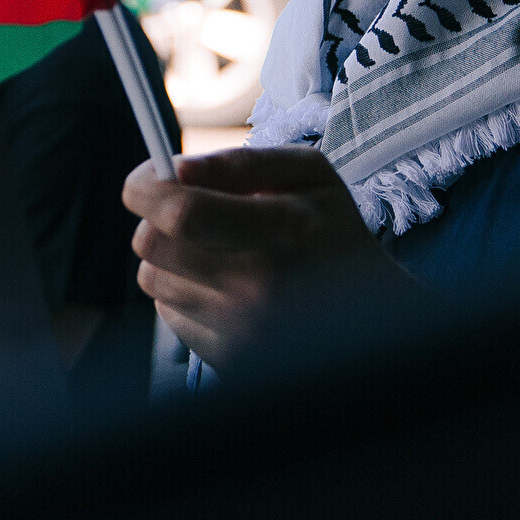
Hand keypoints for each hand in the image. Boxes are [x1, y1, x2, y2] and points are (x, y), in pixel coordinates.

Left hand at [124, 146, 394, 369]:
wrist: (374, 316)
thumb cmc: (332, 233)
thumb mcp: (308, 175)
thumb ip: (238, 163)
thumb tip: (174, 170)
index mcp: (283, 230)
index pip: (180, 212)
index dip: (145, 189)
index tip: (146, 181)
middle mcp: (260, 287)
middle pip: (153, 244)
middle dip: (155, 219)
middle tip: (185, 212)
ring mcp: (241, 330)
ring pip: (151, 277)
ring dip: (169, 257)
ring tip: (214, 251)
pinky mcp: (226, 357)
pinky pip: (166, 311)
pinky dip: (182, 292)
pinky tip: (222, 285)